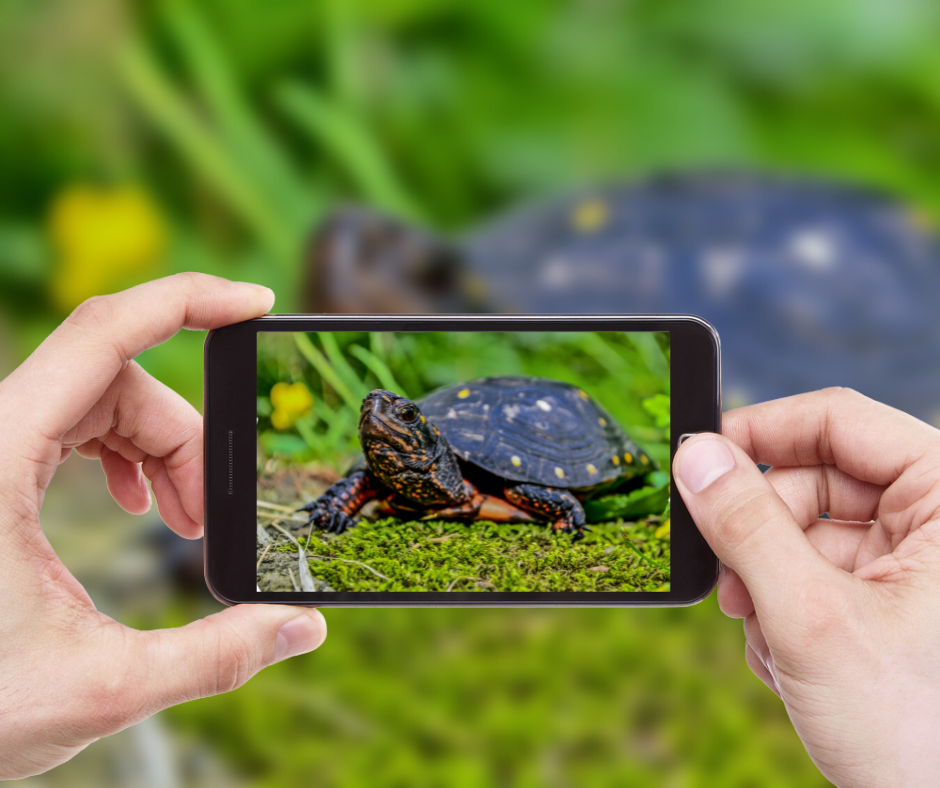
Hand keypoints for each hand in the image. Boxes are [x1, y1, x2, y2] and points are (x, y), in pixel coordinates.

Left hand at [0, 273, 325, 778]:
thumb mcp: (102, 686)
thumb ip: (214, 657)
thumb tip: (305, 627)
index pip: (105, 332)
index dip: (189, 300)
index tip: (256, 303)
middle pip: (118, 379)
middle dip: (185, 438)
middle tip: (207, 519)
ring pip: (100, 399)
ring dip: (159, 448)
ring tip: (182, 519)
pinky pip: (72, 424)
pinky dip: (123, 452)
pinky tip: (138, 502)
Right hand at [674, 388, 939, 787]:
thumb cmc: (918, 734)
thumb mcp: (813, 619)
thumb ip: (747, 527)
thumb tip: (694, 456)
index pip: (837, 420)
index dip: (759, 433)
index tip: (696, 461)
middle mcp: (933, 523)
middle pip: (811, 480)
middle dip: (759, 535)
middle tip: (733, 586)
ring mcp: (911, 565)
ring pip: (802, 532)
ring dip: (766, 585)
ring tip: (774, 643)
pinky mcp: (888, 602)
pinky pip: (811, 573)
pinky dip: (784, 612)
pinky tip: (793, 663)